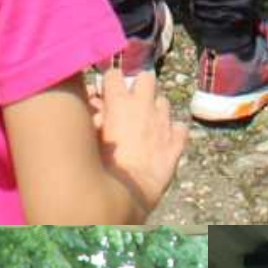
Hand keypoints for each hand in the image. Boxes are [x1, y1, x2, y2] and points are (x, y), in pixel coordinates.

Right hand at [86, 63, 187, 207]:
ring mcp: (164, 122)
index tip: (106, 93)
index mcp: (119, 102)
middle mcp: (144, 106)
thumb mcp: (88, 137)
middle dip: (139, 86)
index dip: (109, 83)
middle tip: (131, 102)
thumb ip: (91, 117)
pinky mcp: (177, 141)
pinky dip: (173, 132)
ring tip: (145, 125)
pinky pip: (180, 128)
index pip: (114, 75)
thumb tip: (94, 110)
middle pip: (146, 78)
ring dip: (155, 109)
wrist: (127, 192)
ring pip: (163, 102)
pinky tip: (163, 142)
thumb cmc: (100, 166)